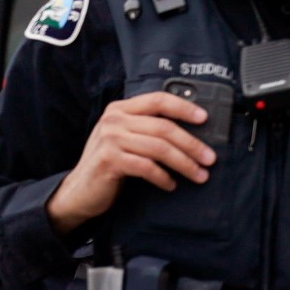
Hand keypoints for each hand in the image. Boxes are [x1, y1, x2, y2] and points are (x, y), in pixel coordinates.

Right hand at [46, 92, 215, 234]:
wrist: (80, 190)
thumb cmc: (110, 163)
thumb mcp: (125, 138)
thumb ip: (147, 129)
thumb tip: (192, 132)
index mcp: (120, 109)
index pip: (158, 100)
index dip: (184, 107)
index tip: (205, 118)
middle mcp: (114, 120)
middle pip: (164, 127)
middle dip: (192, 144)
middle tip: (210, 159)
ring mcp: (110, 139)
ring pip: (159, 148)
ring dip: (184, 164)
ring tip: (199, 176)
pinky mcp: (109, 160)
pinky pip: (147, 167)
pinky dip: (163, 177)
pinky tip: (171, 185)